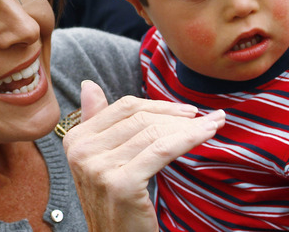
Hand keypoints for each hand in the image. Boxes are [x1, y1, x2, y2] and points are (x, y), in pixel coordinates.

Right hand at [63, 80, 224, 231]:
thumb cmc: (115, 205)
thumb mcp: (99, 161)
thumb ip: (95, 122)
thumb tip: (89, 84)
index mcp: (75, 140)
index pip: (124, 108)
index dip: (159, 106)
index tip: (187, 110)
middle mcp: (82, 152)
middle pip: (140, 119)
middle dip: (179, 116)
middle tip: (208, 118)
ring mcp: (99, 168)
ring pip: (153, 133)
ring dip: (190, 127)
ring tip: (213, 125)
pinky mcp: (121, 184)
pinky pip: (162, 150)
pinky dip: (188, 139)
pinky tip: (207, 135)